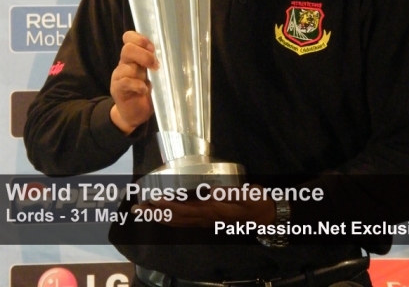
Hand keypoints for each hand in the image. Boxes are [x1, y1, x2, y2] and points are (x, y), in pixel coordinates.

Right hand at [110, 31, 158, 134]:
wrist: (134, 113)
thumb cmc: (146, 91)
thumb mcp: (152, 74)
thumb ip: (155, 63)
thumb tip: (171, 53)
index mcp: (133, 56)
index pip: (129, 38)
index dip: (140, 39)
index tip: (153, 49)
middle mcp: (124, 63)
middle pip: (128, 49)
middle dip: (144, 55)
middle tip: (156, 66)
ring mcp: (119, 75)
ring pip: (127, 66)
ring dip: (142, 73)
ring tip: (151, 82)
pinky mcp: (117, 89)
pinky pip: (125, 82)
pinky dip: (137, 85)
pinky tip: (144, 90)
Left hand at [133, 185, 276, 227]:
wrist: (266, 216)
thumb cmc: (257, 203)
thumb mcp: (248, 196)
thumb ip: (231, 194)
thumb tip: (212, 191)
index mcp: (212, 210)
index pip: (185, 209)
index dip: (167, 206)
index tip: (152, 200)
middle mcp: (205, 218)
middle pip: (176, 218)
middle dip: (156, 213)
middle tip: (137, 208)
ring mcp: (205, 221)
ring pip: (178, 221)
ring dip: (159, 217)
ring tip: (143, 212)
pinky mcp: (207, 219)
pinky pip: (184, 222)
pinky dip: (170, 219)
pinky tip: (163, 215)